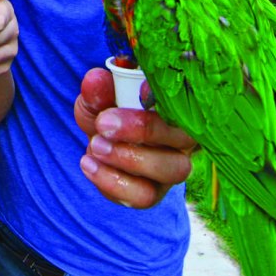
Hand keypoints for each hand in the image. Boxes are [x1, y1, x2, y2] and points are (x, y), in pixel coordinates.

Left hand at [74, 67, 196, 207]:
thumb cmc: (108, 112)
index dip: (167, 98)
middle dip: (143, 130)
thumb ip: (99, 90)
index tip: (139, 91)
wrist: (99, 141)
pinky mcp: (154, 194)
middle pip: (185, 139)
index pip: (187, 103)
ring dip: (128, 158)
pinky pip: (144, 196)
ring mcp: (172, 169)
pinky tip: (88, 163)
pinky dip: (112, 181)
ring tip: (95, 145)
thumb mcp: (99, 98)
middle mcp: (183, 141)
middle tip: (103, 123)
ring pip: (170, 171)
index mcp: (178, 110)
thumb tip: (95, 79)